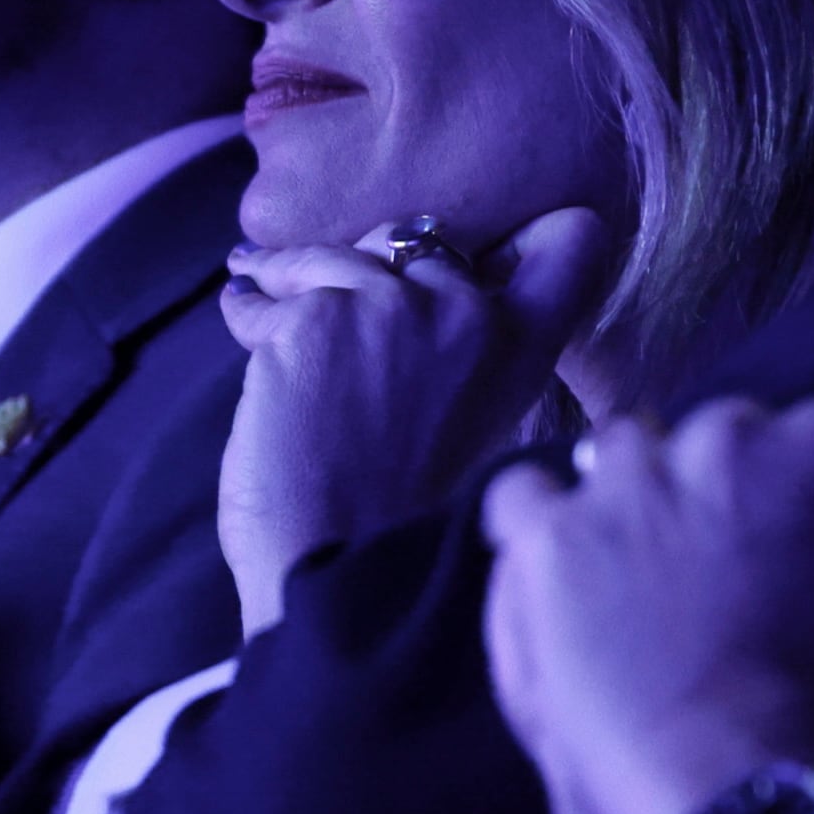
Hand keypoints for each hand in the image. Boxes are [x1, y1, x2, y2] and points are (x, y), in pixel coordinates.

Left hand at [217, 206, 618, 633]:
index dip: (538, 236)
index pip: (571, 244)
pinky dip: (251, 307)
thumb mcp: (476, 434)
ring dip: (296, 279)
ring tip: (264, 297)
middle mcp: (472, 312)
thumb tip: (424, 289)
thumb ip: (472, 360)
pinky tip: (241, 322)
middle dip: (374, 265)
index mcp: (524, 350)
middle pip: (422, 241)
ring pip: (337, 258)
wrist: (337, 577)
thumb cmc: (395, 526)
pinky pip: (272, 290)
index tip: (491, 251)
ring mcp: (395, 307)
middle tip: (331, 298)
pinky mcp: (317, 318)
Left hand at [479, 398, 813, 813]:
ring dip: (631, 504)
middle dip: (722, 494)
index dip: (808, 500)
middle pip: (718, 437)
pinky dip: (532, 526)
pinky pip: (520, 497)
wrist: (745, 798)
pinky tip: (550, 570)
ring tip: (635, 582)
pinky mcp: (550, 536)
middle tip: (722, 582)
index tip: (804, 552)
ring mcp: (629, 482)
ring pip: (620, 455)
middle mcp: (728, 438)